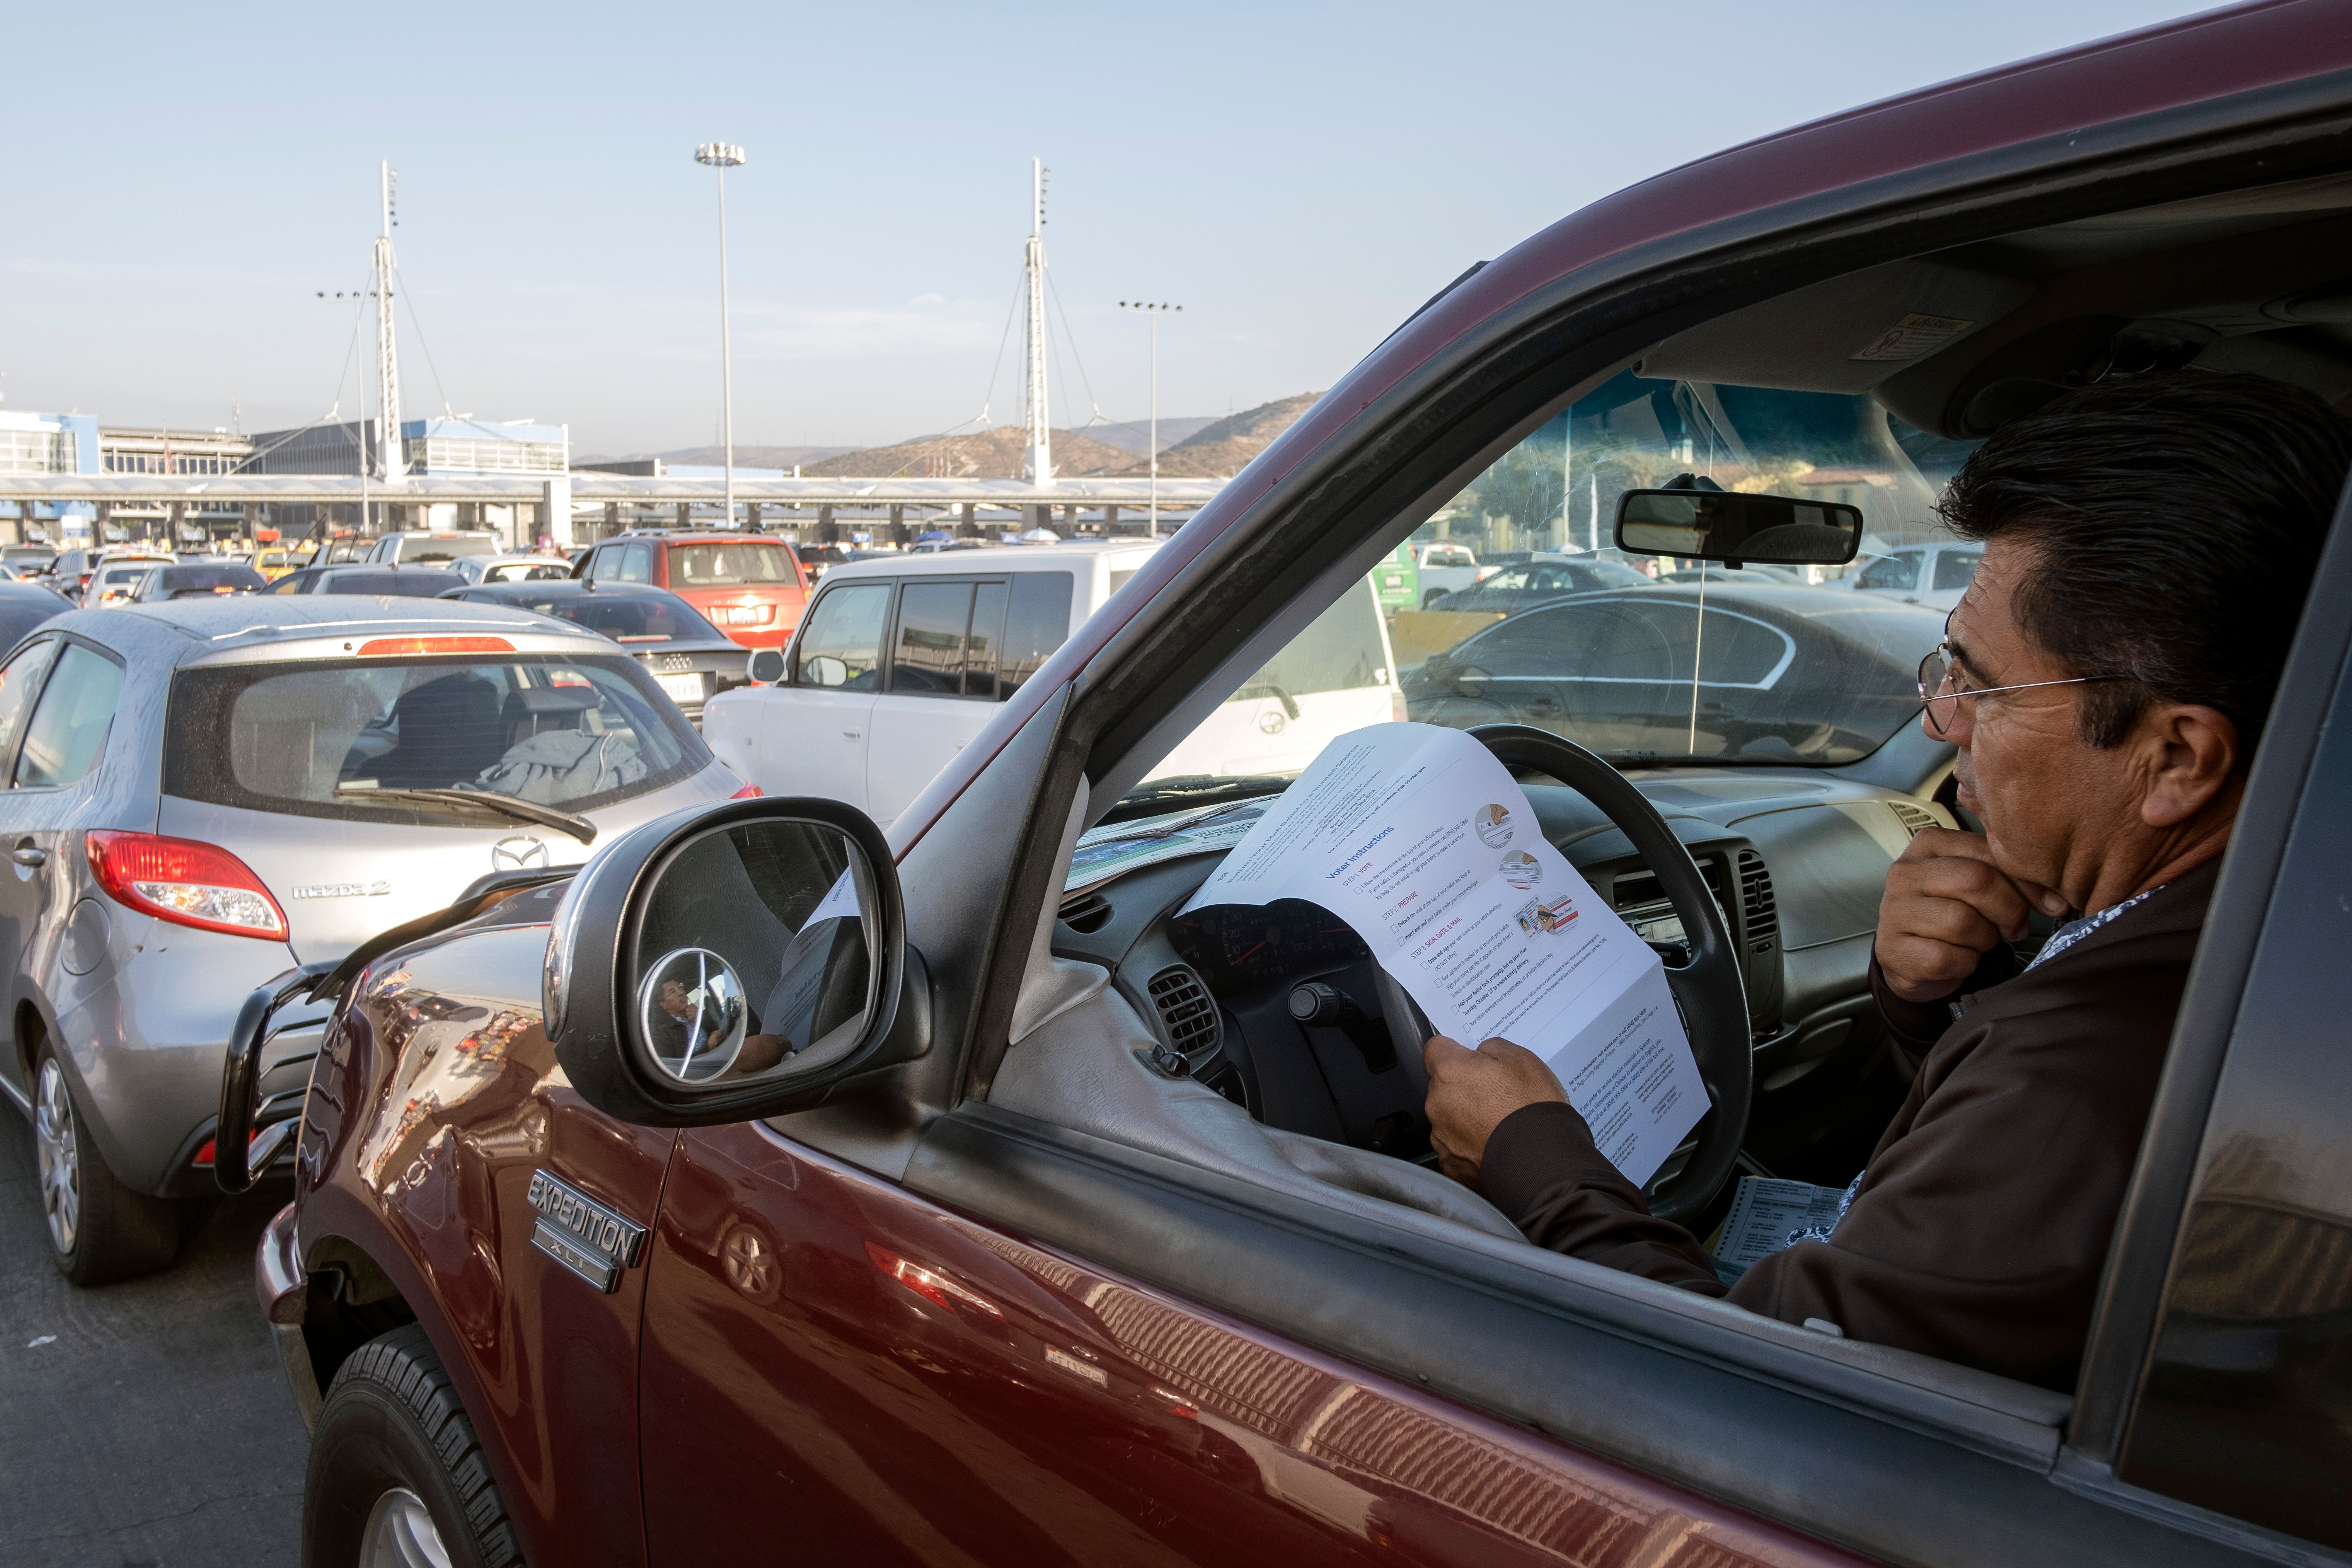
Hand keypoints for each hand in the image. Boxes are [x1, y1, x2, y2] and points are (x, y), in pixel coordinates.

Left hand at [1422, 1035, 1567, 1186]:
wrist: (1542, 1161)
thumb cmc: (1531, 1108)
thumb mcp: (1521, 1058)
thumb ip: (1492, 1047)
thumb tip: (1481, 1053)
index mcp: (1450, 1072)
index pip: (1435, 1049)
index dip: (1453, 1049)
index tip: (1467, 1055)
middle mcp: (1437, 1104)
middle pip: (1442, 1086)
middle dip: (1463, 1086)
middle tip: (1495, 1093)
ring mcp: (1442, 1138)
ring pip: (1449, 1118)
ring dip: (1466, 1118)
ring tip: (1498, 1123)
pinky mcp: (1452, 1166)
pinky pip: (1456, 1148)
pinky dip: (1471, 1146)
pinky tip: (1494, 1145)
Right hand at [1874, 826, 2066, 1003]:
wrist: (1910, 956)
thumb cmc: (1951, 913)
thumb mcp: (1979, 884)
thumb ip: (2012, 877)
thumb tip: (2057, 901)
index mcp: (1930, 844)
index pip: (1989, 852)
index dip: (2026, 882)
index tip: (2047, 904)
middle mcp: (1905, 871)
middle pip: (1976, 881)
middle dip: (2008, 910)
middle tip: (2013, 928)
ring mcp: (1894, 910)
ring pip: (1962, 922)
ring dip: (1985, 940)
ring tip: (1980, 941)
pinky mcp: (1892, 948)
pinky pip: (1946, 958)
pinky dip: (1965, 964)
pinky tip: (1961, 959)